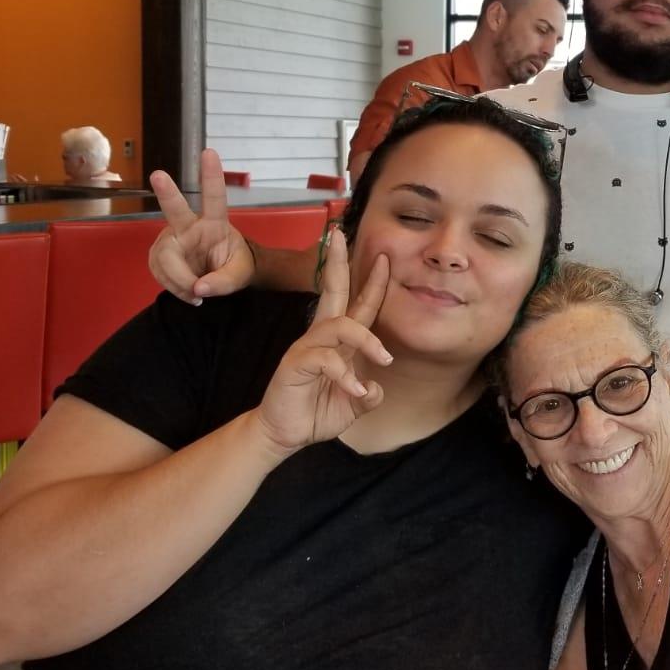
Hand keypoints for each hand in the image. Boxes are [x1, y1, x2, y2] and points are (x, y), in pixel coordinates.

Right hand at [149, 150, 255, 303]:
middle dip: (167, 193)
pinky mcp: (160, 254)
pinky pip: (158, 272)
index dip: (211, 176)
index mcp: (215, 224)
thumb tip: (199, 288)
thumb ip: (223, 282)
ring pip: (165, 258)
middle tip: (159, 175)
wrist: (222, 277)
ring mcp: (172, 238)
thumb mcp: (240, 276)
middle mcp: (189, 226)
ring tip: (197, 294)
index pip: (215, 198)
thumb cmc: (235, 266)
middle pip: (175, 210)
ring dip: (179, 282)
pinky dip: (174, 288)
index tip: (210, 152)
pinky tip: (188, 292)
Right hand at [252, 228, 391, 451]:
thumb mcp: (352, 405)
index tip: (385, 258)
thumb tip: (376, 388)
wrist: (284, 435)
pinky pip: (325, 358)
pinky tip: (357, 392)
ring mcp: (306, 347)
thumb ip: (368, 395)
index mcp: (338, 341)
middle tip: (340, 234)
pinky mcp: (295, 363)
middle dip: (338, 262)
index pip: (358, 305)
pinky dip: (346, 375)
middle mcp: (321, 336)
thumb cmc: (316, 413)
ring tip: (384, 359)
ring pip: (340, 326)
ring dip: (367, 340)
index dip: (372, 283)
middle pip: (333, 291)